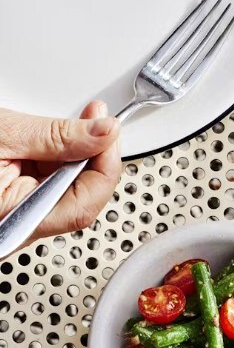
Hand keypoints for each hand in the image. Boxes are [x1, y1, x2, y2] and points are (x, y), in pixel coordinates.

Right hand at [0, 101, 120, 247]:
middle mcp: (17, 227)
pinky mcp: (11, 205)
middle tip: (96, 120)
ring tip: (73, 123)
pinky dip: (56, 161)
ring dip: (76, 157)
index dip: (106, 164)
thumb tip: (102, 133)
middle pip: (80, 198)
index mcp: (15, 218)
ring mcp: (15, 218)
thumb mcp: (1, 133)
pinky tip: (55, 139)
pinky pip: (46, 187)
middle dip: (95, 157)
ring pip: (66, 192)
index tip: (109, 131)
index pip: (86, 202)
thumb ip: (56, 136)